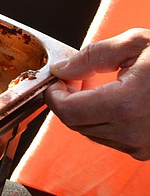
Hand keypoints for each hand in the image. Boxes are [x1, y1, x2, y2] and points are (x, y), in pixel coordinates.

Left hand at [44, 28, 149, 159]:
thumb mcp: (137, 44)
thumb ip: (93, 56)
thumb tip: (62, 68)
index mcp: (125, 105)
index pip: (67, 111)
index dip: (54, 95)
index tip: (58, 79)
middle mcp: (132, 133)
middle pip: (76, 124)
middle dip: (67, 101)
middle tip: (76, 77)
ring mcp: (142, 146)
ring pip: (92, 133)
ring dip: (86, 111)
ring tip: (98, 85)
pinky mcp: (149, 151)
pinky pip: (112, 138)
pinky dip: (104, 120)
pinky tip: (116, 99)